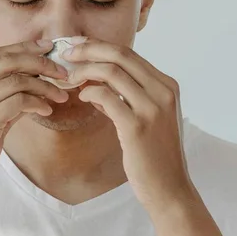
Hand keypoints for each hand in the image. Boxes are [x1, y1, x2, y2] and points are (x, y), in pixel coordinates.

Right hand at [0, 40, 69, 207]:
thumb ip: (2, 98)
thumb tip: (32, 83)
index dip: (24, 49)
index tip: (47, 49)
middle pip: (5, 60)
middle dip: (38, 61)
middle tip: (61, 70)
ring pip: (15, 80)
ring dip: (44, 85)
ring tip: (60, 95)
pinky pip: (18, 102)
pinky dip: (37, 103)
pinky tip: (47, 111)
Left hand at [65, 40, 196, 211]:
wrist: (170, 189)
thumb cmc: (155, 156)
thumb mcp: (148, 119)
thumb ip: (126, 98)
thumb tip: (96, 84)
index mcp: (167, 86)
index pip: (129, 54)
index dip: (100, 46)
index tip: (78, 47)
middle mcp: (163, 91)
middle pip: (120, 55)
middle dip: (88, 49)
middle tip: (66, 54)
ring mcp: (152, 108)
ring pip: (112, 72)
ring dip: (84, 70)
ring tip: (69, 78)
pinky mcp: (137, 126)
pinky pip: (106, 97)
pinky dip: (89, 92)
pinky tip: (81, 97)